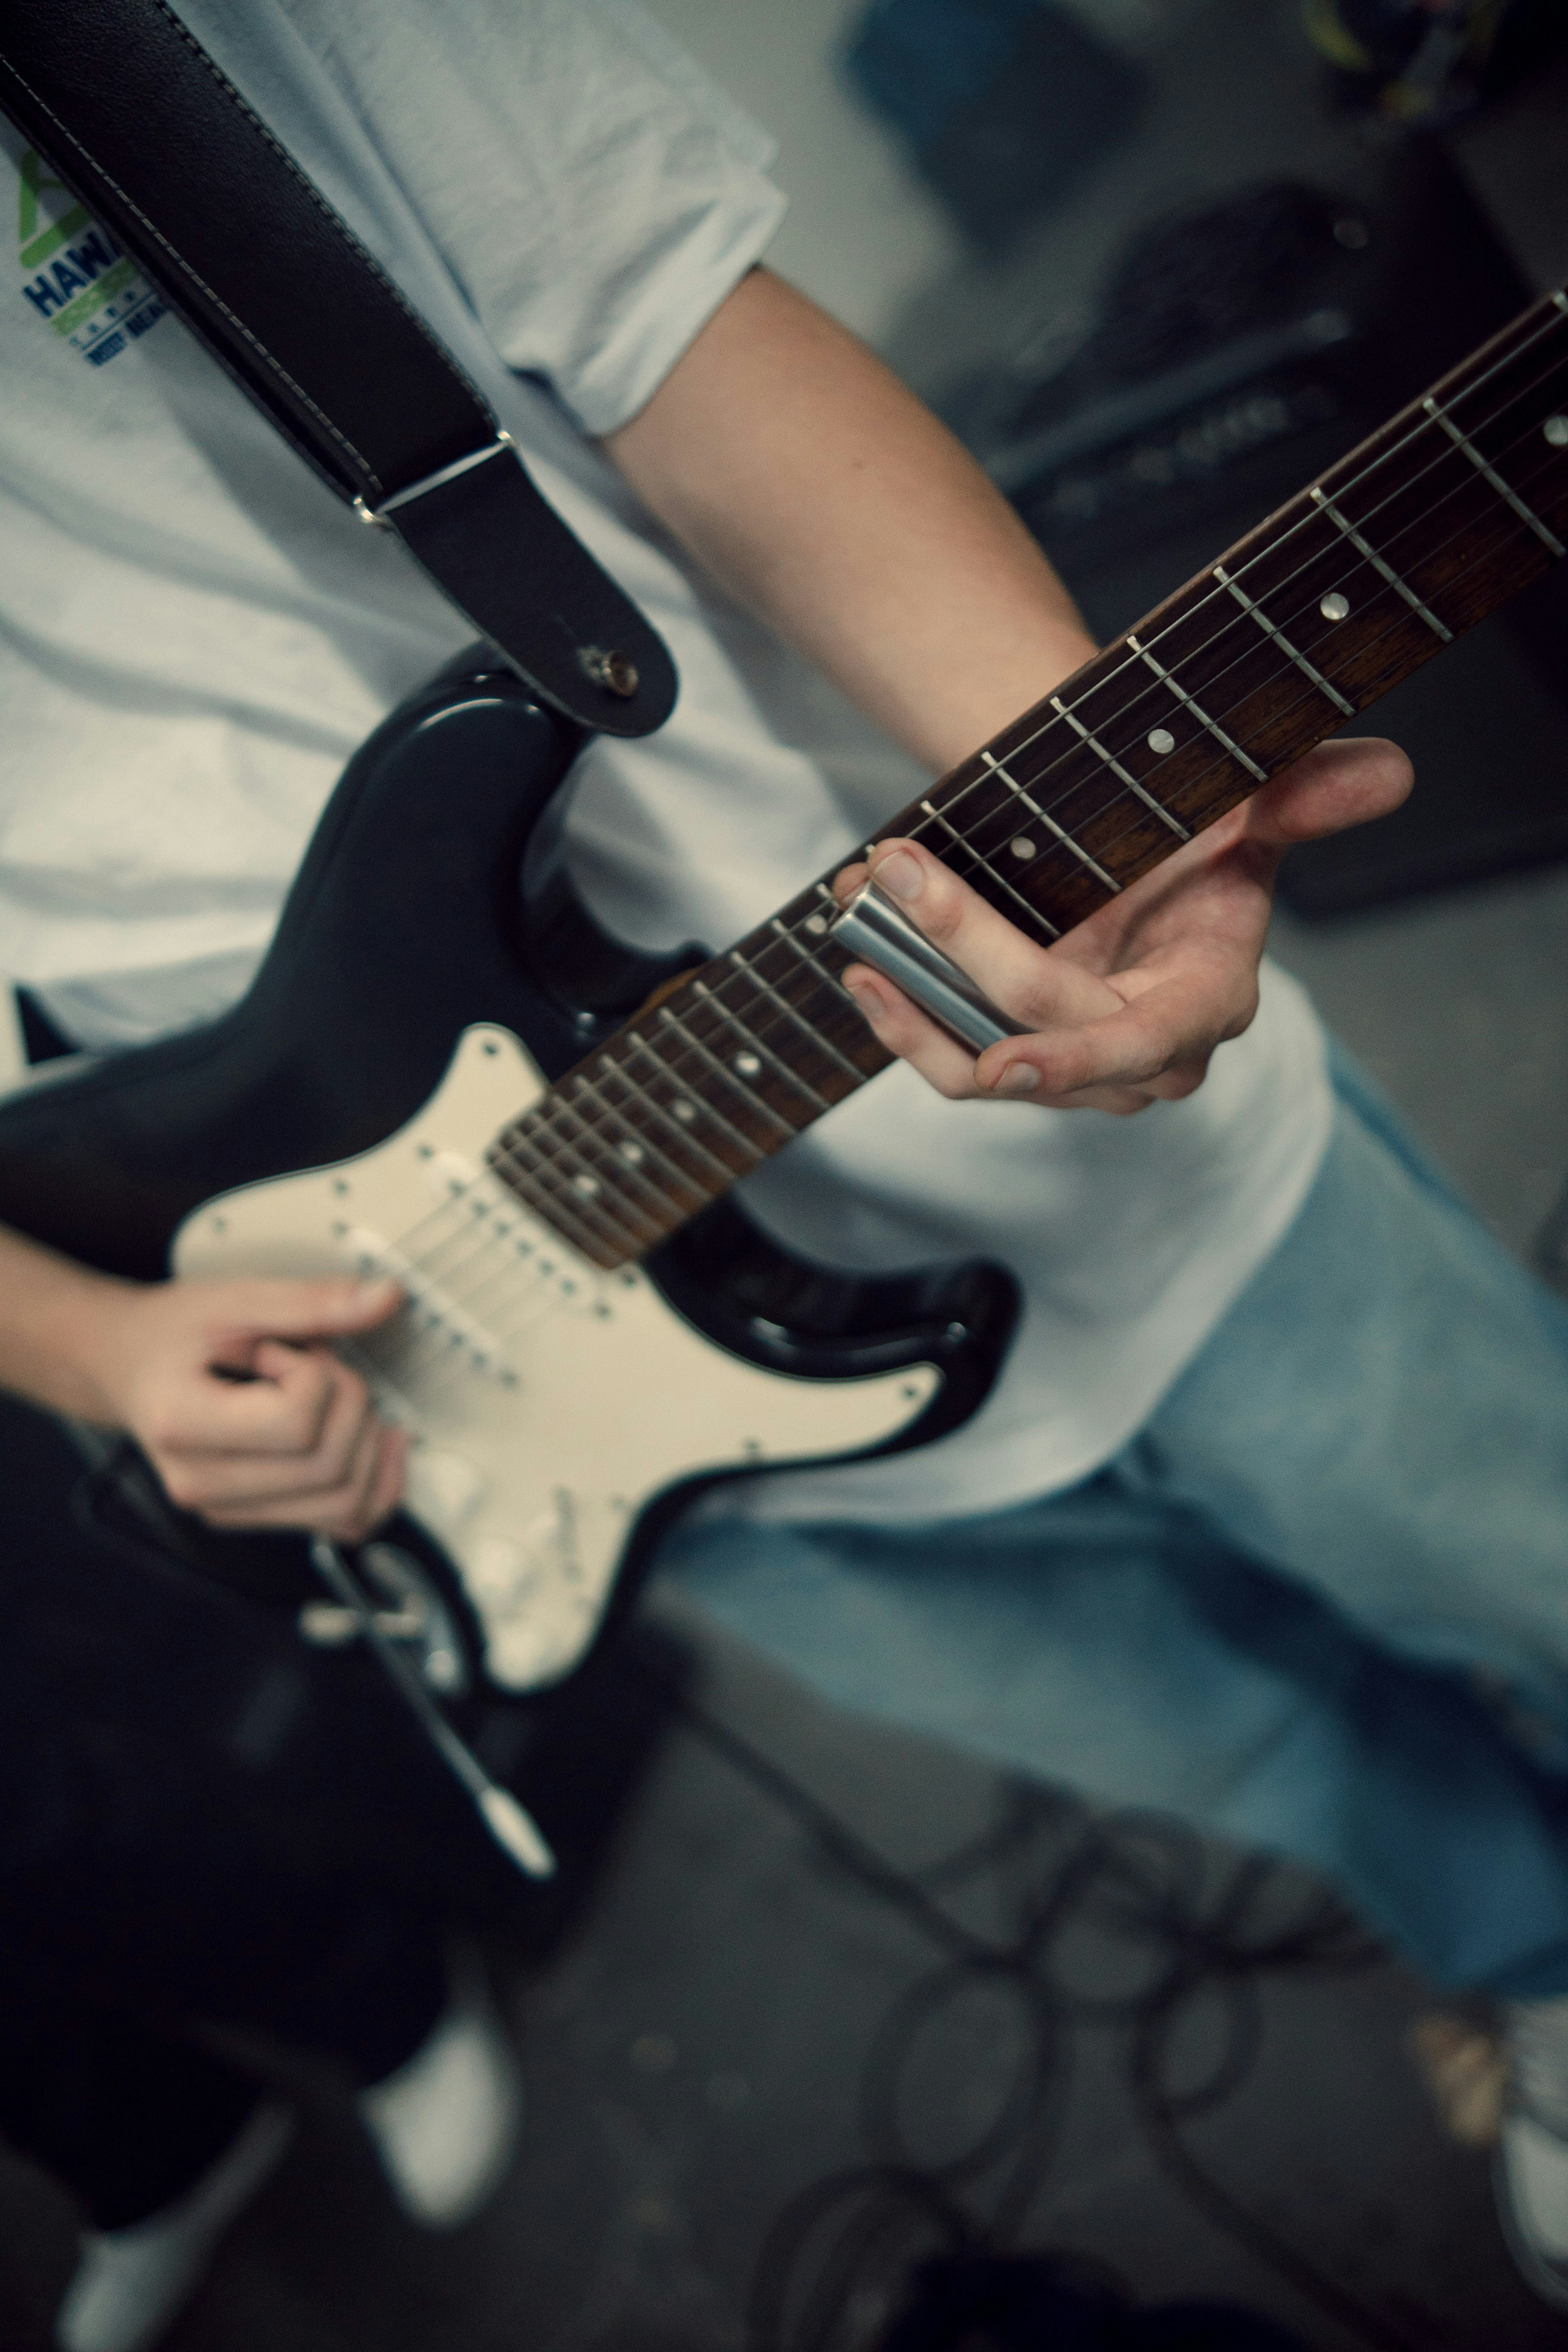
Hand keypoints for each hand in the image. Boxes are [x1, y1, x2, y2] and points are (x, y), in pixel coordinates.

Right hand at [86, 1273, 407, 1537]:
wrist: (128, 1366)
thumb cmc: (171, 1333)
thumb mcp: (233, 1300)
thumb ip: (312, 1302)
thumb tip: (386, 1297)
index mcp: (182, 1426)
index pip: (296, 1424)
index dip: (316, 1374)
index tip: (286, 1348)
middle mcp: (201, 1484)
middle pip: (328, 1466)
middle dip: (350, 1401)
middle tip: (317, 1364)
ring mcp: (228, 1510)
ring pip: (346, 1503)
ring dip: (367, 1440)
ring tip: (333, 1397)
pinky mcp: (255, 1517)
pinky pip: (345, 1523)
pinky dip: (377, 1483)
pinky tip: (374, 1438)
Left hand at [832, 737, 1411, 1112]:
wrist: (1135, 856)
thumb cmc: (1193, 837)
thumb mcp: (1247, 808)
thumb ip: (1306, 795)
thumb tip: (1390, 769)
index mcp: (1205, 1001)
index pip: (1139, 1045)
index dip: (1071, 1061)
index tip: (1004, 1066)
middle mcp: (1144, 1057)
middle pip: (1038, 1027)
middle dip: (962, 948)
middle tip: (895, 871)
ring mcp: (1076, 1071)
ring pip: (978, 1060)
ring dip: (910, 994)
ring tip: (856, 920)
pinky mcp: (1018, 1063)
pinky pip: (950, 1063)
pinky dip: (900, 1018)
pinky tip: (859, 969)